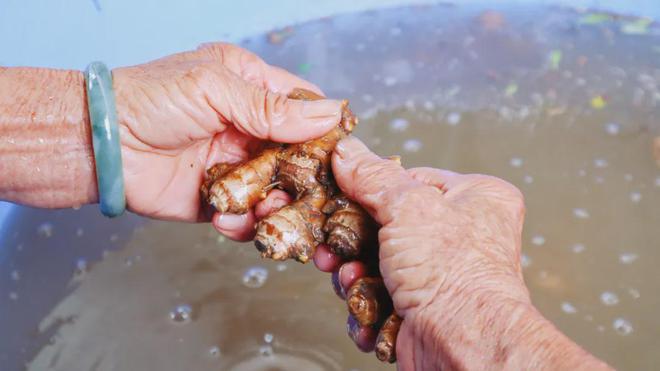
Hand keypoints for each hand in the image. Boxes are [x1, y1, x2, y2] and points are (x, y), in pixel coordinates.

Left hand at [112, 43, 342, 223]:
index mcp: (250, 87)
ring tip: (266, 208)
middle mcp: (248, 127)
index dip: (325, 127)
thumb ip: (271, 108)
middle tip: (313, 191)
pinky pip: (248, 215)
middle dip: (306, 175)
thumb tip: (330, 115)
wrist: (102, 146)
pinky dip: (245, 223)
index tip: (341, 151)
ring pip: (278, 189)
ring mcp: (236, 164)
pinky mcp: (221, 199)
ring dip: (278, 203)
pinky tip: (229, 219)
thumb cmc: (149, 100)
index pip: (302, 106)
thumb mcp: (215, 89)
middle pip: (298, 154)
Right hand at [313, 137, 528, 368]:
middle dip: (354, 243)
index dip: (369, 192)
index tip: (338, 198)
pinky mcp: (423, 309)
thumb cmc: (455, 274)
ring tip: (351, 281)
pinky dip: (367, 306)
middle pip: (386, 226)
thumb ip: (372, 176)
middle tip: (334, 248)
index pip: (408, 181)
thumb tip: (347, 151)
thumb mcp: (408, 206)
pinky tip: (367, 311)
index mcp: (475, 199)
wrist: (465, 345)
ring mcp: (441, 275)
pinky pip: (381, 297)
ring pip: (378, 265)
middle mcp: (462, 236)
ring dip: (356, 277)